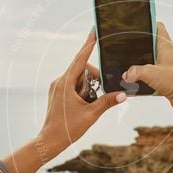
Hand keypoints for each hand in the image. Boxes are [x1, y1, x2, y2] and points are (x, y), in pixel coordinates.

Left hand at [37, 29, 125, 157]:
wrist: (49, 141)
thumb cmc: (68, 129)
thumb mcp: (91, 114)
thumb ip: (107, 101)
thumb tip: (123, 94)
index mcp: (65, 83)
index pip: (80, 59)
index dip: (89, 44)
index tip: (94, 31)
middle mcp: (59, 81)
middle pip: (83, 70)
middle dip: (94, 80)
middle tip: (98, 95)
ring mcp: (57, 87)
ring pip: (79, 79)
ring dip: (88, 89)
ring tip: (86, 105)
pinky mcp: (57, 93)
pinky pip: (74, 86)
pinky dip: (83, 92)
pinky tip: (83, 106)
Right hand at [122, 22, 172, 111]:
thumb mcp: (152, 73)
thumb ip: (136, 72)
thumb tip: (126, 74)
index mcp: (166, 46)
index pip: (158, 27)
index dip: (148, 23)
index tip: (138, 23)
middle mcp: (167, 54)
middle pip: (152, 44)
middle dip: (141, 46)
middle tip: (129, 46)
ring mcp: (167, 66)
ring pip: (151, 60)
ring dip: (142, 63)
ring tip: (130, 64)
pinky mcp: (166, 78)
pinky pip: (153, 74)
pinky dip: (145, 76)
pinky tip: (137, 81)